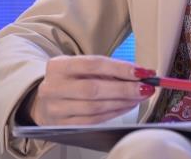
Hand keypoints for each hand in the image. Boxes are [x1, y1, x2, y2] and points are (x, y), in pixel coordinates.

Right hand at [23, 55, 154, 125]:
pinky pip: (94, 120)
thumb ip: (107, 69)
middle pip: (93, 89)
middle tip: (146, 87)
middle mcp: (53, 87)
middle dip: (124, 89)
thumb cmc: (70, 80)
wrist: (44, 100)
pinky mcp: (63, 125)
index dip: (120, 68)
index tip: (142, 72)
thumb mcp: (82, 67)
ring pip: (95, 107)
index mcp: (58, 66)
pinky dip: (114, 113)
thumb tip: (140, 73)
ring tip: (140, 96)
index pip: (93, 65)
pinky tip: (127, 106)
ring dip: (123, 102)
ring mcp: (56, 109)